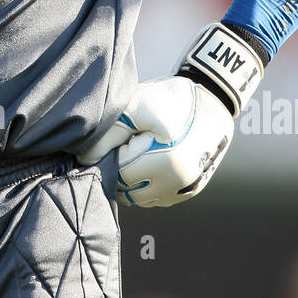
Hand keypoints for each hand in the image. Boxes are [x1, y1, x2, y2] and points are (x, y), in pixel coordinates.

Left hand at [78, 23, 263, 207]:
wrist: (212, 99)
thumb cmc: (170, 98)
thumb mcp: (136, 105)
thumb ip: (108, 133)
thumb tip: (85, 159)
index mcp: (165, 158)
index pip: (117, 171)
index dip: (111, 153)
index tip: (118, 136)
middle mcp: (178, 179)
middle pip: (127, 188)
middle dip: (120, 168)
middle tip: (127, 143)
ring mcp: (186, 188)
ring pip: (141, 198)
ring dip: (132, 181)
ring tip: (137, 152)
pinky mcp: (191, 190)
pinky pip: (158, 199)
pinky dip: (148, 186)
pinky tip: (149, 163)